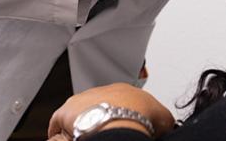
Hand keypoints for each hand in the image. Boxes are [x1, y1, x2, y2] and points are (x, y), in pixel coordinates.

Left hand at [47, 83, 174, 139]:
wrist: (119, 121)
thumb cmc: (138, 117)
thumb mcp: (162, 117)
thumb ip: (163, 118)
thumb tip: (168, 125)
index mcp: (123, 90)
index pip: (120, 101)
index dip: (122, 115)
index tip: (123, 125)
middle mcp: (100, 92)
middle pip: (97, 105)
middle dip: (99, 118)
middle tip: (104, 135)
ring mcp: (81, 102)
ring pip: (77, 113)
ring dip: (79, 124)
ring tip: (84, 138)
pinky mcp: (65, 114)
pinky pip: (57, 125)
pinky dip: (59, 134)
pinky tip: (63, 140)